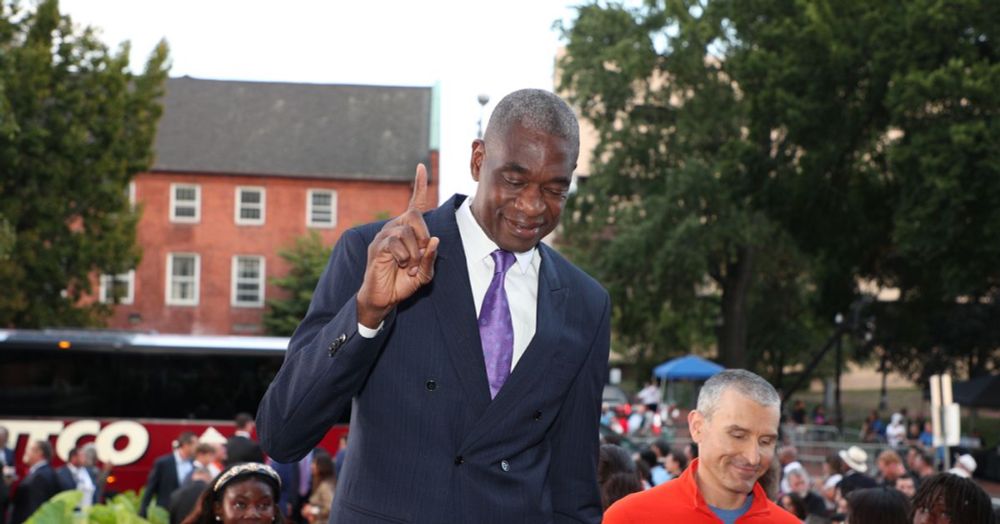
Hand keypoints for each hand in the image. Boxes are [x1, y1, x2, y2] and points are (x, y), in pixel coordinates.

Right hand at [357, 163, 439, 327]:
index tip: (422, 166)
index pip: (415, 204)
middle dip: (422, 238)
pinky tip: (400, 266)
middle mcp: (394, 228)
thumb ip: (430, 258)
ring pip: (406, 232)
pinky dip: (404, 258)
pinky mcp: (377, 247)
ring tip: (409, 267)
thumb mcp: (425, 273)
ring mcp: (383, 236)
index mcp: (407, 230)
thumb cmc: (403, 283)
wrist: (384, 299)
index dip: (419, 185)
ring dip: (413, 253)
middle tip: (419, 258)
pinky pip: (395, 244)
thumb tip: (434, 240)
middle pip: (414, 216)